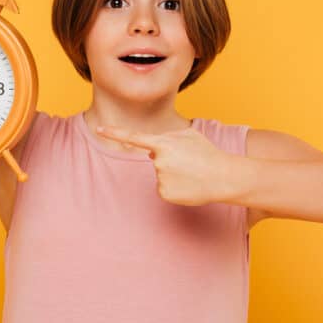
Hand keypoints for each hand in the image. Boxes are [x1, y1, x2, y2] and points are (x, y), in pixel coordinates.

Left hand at [95, 124, 237, 205]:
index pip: (134, 137)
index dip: (115, 133)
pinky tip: (188, 186)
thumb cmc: (208, 153)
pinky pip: (163, 188)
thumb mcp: (189, 136)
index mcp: (164, 143)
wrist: (223, 177)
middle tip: (189, 162)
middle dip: (168, 160)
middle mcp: (158, 161)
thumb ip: (167, 138)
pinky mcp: (164, 193)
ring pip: (160, 174)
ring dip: (173, 174)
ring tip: (191, 173)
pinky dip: (174, 187)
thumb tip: (151, 152)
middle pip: (155, 159)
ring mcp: (160, 178)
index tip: (99, 129)